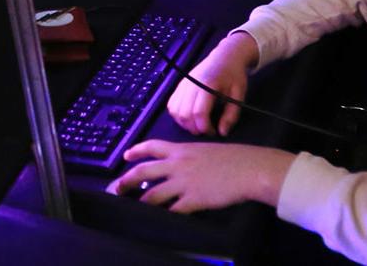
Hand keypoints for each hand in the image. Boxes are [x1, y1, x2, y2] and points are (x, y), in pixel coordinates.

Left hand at [105, 140, 294, 213]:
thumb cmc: (236, 158)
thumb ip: (194, 158)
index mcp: (183, 150)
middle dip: (126, 181)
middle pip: (144, 171)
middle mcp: (178, 164)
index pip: (153, 146)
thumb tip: (187, 167)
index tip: (126, 155)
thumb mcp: (209, 151)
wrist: (250, 168)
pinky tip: (161, 220)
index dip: (136, 150)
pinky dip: (164, 216)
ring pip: (152, 194)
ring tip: (135, 209)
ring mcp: (184, 183)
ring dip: (142, 203)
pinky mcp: (193, 200)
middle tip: (116, 188)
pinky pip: (172, 210)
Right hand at [167, 32, 257, 136]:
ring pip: (175, 111)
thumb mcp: (238, 95)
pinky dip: (178, 116)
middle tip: (207, 130)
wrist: (226, 57)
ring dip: (185, 123)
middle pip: (184, 114)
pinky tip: (190, 118)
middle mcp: (191, 84)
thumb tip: (222, 133)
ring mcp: (183, 84)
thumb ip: (231, 115)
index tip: (214, 132)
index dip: (205, 127)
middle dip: (194, 128)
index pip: (199, 112)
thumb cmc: (234, 76)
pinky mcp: (179, 85)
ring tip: (198, 125)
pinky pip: (171, 105)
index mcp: (208, 85)